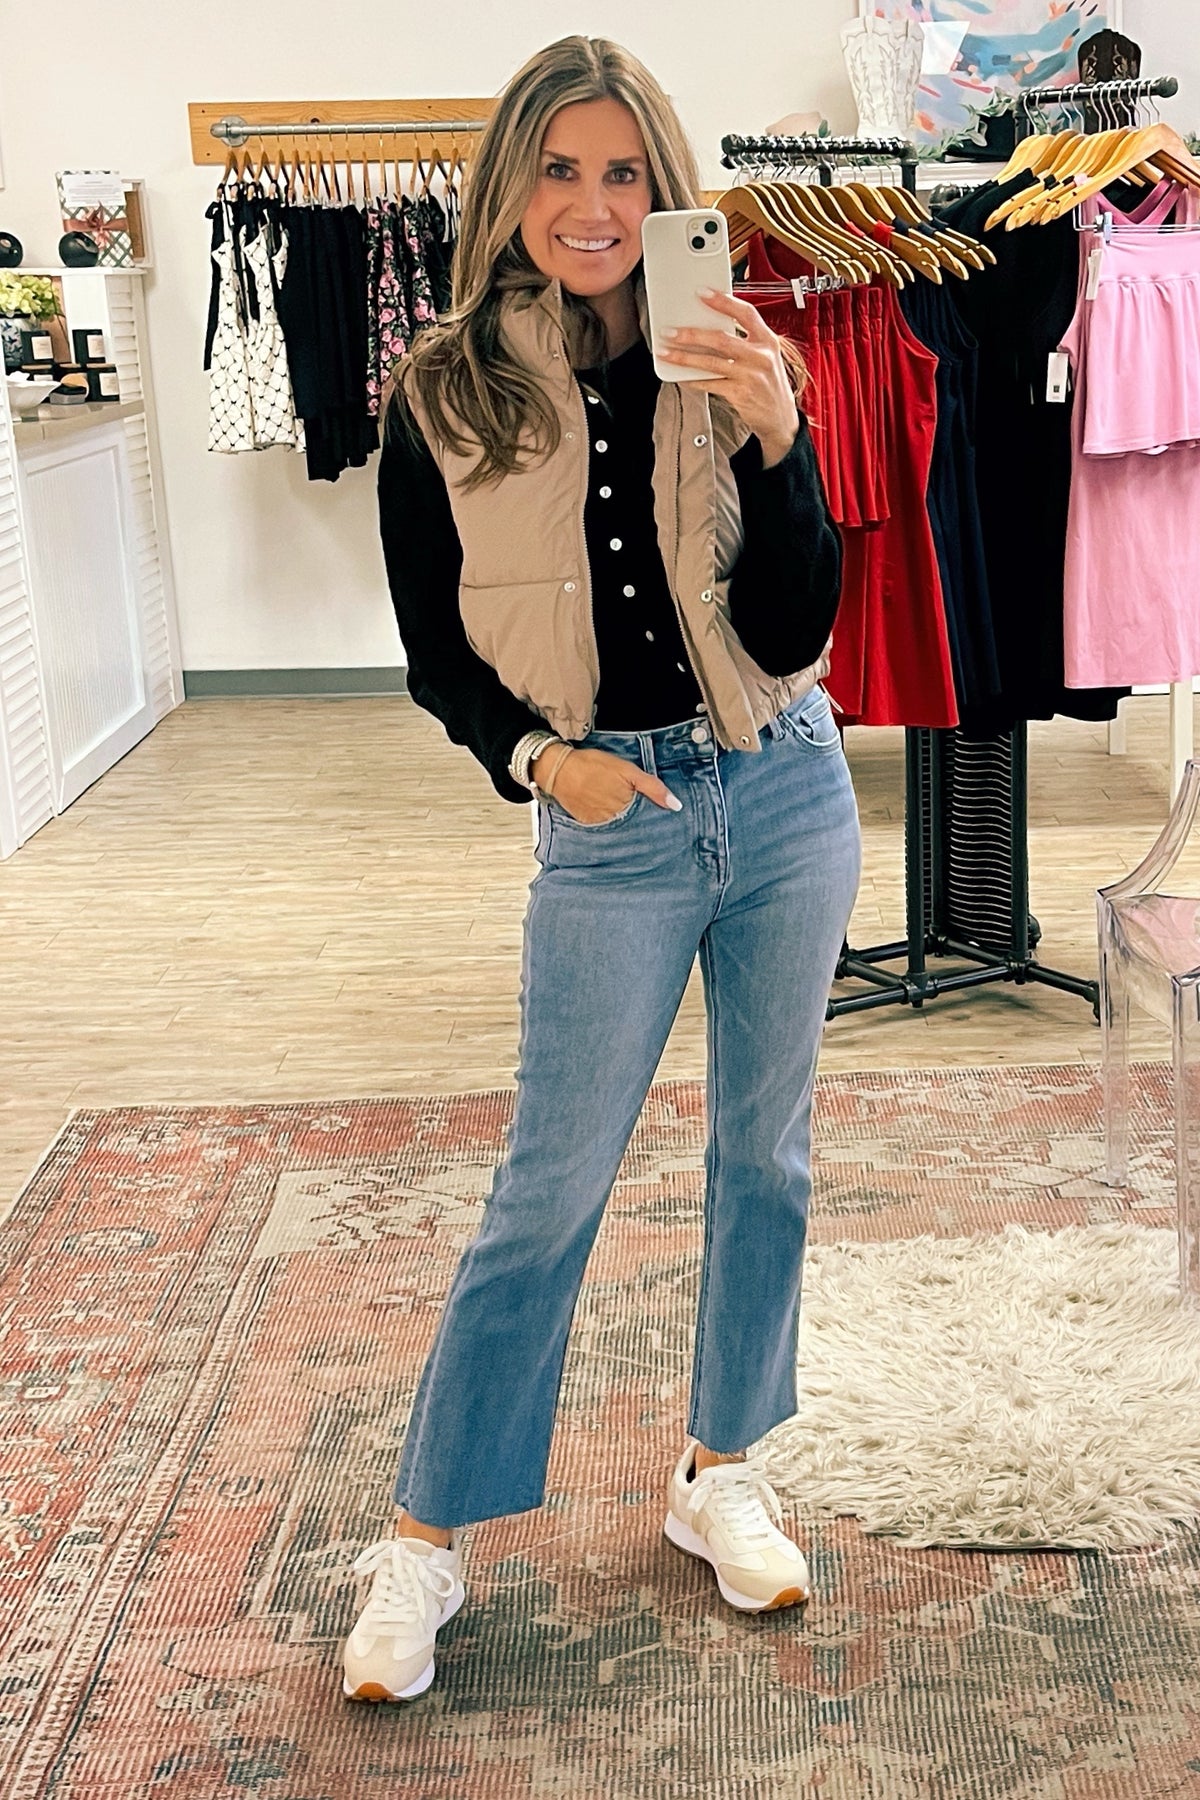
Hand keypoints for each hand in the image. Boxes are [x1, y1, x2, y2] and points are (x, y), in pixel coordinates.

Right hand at [531, 744, 681, 824]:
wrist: (559, 770)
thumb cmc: (593, 766)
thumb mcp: (627, 770)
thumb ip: (652, 787)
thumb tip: (676, 805)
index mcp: (628, 807)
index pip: (650, 821)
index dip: (658, 822)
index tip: (667, 825)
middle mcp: (615, 820)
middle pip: (637, 829)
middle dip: (645, 828)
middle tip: (654, 828)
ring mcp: (601, 825)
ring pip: (622, 832)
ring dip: (629, 830)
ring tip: (635, 826)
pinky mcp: (589, 826)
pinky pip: (606, 833)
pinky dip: (613, 829)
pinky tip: (616, 822)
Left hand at [658, 289, 797, 466]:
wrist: (781, 419)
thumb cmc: (769, 384)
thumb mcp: (765, 356)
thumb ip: (745, 341)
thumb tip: (708, 328)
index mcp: (767, 340)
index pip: (745, 313)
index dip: (723, 301)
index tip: (702, 293)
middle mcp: (761, 356)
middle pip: (721, 339)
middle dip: (692, 334)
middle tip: (670, 331)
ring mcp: (751, 376)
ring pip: (711, 362)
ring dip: (685, 358)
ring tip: (666, 352)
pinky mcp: (741, 394)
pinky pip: (711, 384)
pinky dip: (693, 380)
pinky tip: (680, 376)